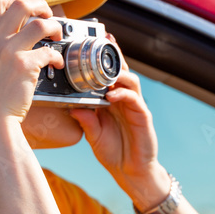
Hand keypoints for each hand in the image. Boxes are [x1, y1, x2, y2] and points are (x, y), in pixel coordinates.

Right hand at [0, 0, 62, 125]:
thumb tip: (11, 32)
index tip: (28, 8)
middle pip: (21, 5)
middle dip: (40, 5)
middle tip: (48, 16)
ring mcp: (9, 52)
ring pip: (40, 24)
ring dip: (55, 27)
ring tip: (58, 36)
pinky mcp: (25, 66)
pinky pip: (50, 51)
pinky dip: (58, 57)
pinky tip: (58, 64)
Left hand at [69, 55, 168, 208]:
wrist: (131, 172)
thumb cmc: (114, 151)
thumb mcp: (93, 134)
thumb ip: (85, 120)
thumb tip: (71, 106)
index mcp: (112, 101)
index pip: (109, 75)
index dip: (103, 59)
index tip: (94, 42)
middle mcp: (125, 100)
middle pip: (122, 71)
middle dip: (114, 55)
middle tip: (105, 41)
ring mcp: (135, 107)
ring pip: (131, 81)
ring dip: (119, 73)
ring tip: (105, 70)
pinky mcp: (143, 117)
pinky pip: (134, 100)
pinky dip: (123, 94)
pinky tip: (112, 95)